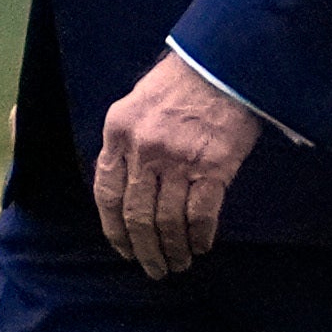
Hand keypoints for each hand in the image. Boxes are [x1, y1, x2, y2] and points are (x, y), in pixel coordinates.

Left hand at [94, 51, 263, 277]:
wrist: (225, 62)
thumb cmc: (183, 82)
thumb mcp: (138, 103)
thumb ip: (127, 142)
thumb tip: (127, 186)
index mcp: (118, 131)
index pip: (106, 192)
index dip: (113, 229)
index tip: (124, 249)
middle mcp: (143, 148)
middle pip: (136, 215)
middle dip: (144, 250)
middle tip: (154, 269)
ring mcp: (177, 159)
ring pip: (167, 221)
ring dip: (173, 249)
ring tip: (179, 263)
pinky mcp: (212, 167)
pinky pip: (200, 215)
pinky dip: (199, 237)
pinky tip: (201, 246)